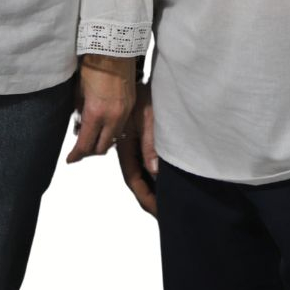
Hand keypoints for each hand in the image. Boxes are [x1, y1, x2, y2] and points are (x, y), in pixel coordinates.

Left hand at [66, 54, 135, 162]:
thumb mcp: (79, 91)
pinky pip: (122, 126)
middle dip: (90, 151)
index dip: (76, 155)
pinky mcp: (131, 105)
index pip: (85, 145)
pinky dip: (112, 129)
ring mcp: (124, 112)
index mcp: (95, 113)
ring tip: (92, 133)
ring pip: (114, 138)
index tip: (70, 159)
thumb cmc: (93, 64)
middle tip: (80, 148)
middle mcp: (112, 117)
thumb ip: (79, 111)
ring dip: (103, 140)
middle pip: (102, 148)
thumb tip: (78, 125)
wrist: (114, 48)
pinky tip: (104, 122)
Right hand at [116, 82, 157, 215]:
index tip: (159, 212)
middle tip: (164, 214)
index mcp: (125, 146)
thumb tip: (154, 172)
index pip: (134, 180)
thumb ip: (150, 144)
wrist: (131, 76)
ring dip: (149, 188)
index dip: (146, 198)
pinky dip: (150, 175)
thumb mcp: (150, 117)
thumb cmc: (142, 93)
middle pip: (135, 180)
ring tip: (164, 201)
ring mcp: (129, 143)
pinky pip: (140, 161)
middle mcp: (125, 148)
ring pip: (137, 172)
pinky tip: (160, 179)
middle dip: (148, 199)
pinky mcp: (136, 137)